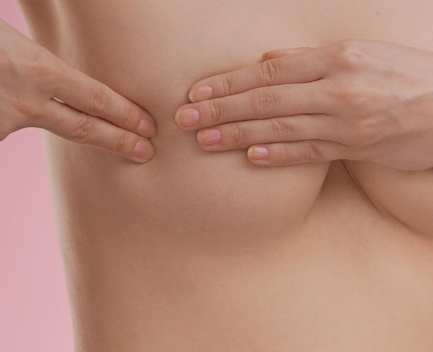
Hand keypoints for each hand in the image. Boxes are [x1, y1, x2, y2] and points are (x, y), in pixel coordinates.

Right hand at [0, 0, 155, 161]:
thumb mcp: (3, 35)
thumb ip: (30, 71)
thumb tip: (35, 96)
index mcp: (35, 67)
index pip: (94, 98)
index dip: (124, 114)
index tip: (147, 128)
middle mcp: (21, 105)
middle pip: (81, 127)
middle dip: (117, 140)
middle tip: (145, 152)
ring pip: (13, 120)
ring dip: (1, 104)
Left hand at [175, 40, 432, 170]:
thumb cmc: (401, 73)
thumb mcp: (359, 52)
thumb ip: (309, 58)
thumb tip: (264, 60)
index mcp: (336, 58)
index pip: (268, 71)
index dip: (228, 82)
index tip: (196, 93)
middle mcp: (338, 88)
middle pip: (266, 99)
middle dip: (220, 110)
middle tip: (183, 119)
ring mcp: (347, 120)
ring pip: (280, 127)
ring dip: (237, 134)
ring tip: (203, 141)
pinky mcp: (357, 147)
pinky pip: (309, 153)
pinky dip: (278, 155)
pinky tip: (249, 157)